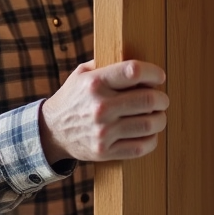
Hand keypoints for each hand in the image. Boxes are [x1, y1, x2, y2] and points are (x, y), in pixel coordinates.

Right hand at [39, 59, 168, 162]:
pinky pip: (142, 147)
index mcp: (94, 83)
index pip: (134, 72)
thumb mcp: (82, 74)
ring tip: (156, 116)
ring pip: (150, 124)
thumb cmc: (73, 98)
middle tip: (161, 100)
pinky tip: (148, 133)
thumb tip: (139, 64)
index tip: (158, 77)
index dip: (153, 73)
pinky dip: (152, 139)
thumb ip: (107, 64)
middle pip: (148, 100)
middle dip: (162, 99)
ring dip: (160, 119)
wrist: (52, 130)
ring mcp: (103, 131)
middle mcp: (100, 106)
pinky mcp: (105, 151)